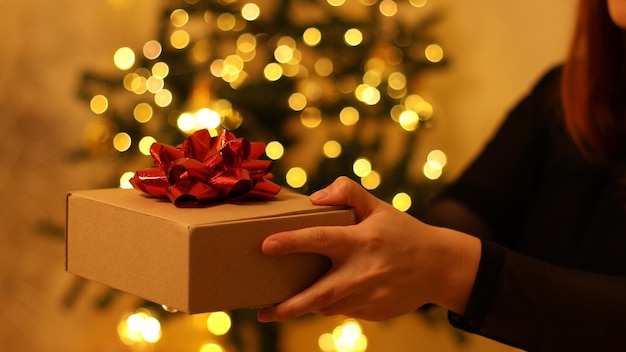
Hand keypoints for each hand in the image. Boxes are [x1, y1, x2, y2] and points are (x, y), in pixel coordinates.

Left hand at [257, 176, 480, 321]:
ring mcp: (370, 297)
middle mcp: (364, 272)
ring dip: (304, 306)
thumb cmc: (403, 232)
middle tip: (261, 312)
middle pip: (320, 293)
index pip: (321, 239)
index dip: (292, 242)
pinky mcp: (373, 313)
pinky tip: (323, 296)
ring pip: (328, 305)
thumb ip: (348, 192)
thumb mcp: (379, 206)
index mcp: (363, 241)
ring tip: (279, 306)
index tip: (266, 245)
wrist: (439, 267)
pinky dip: (329, 304)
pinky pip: (343, 310)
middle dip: (289, 305)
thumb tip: (314, 199)